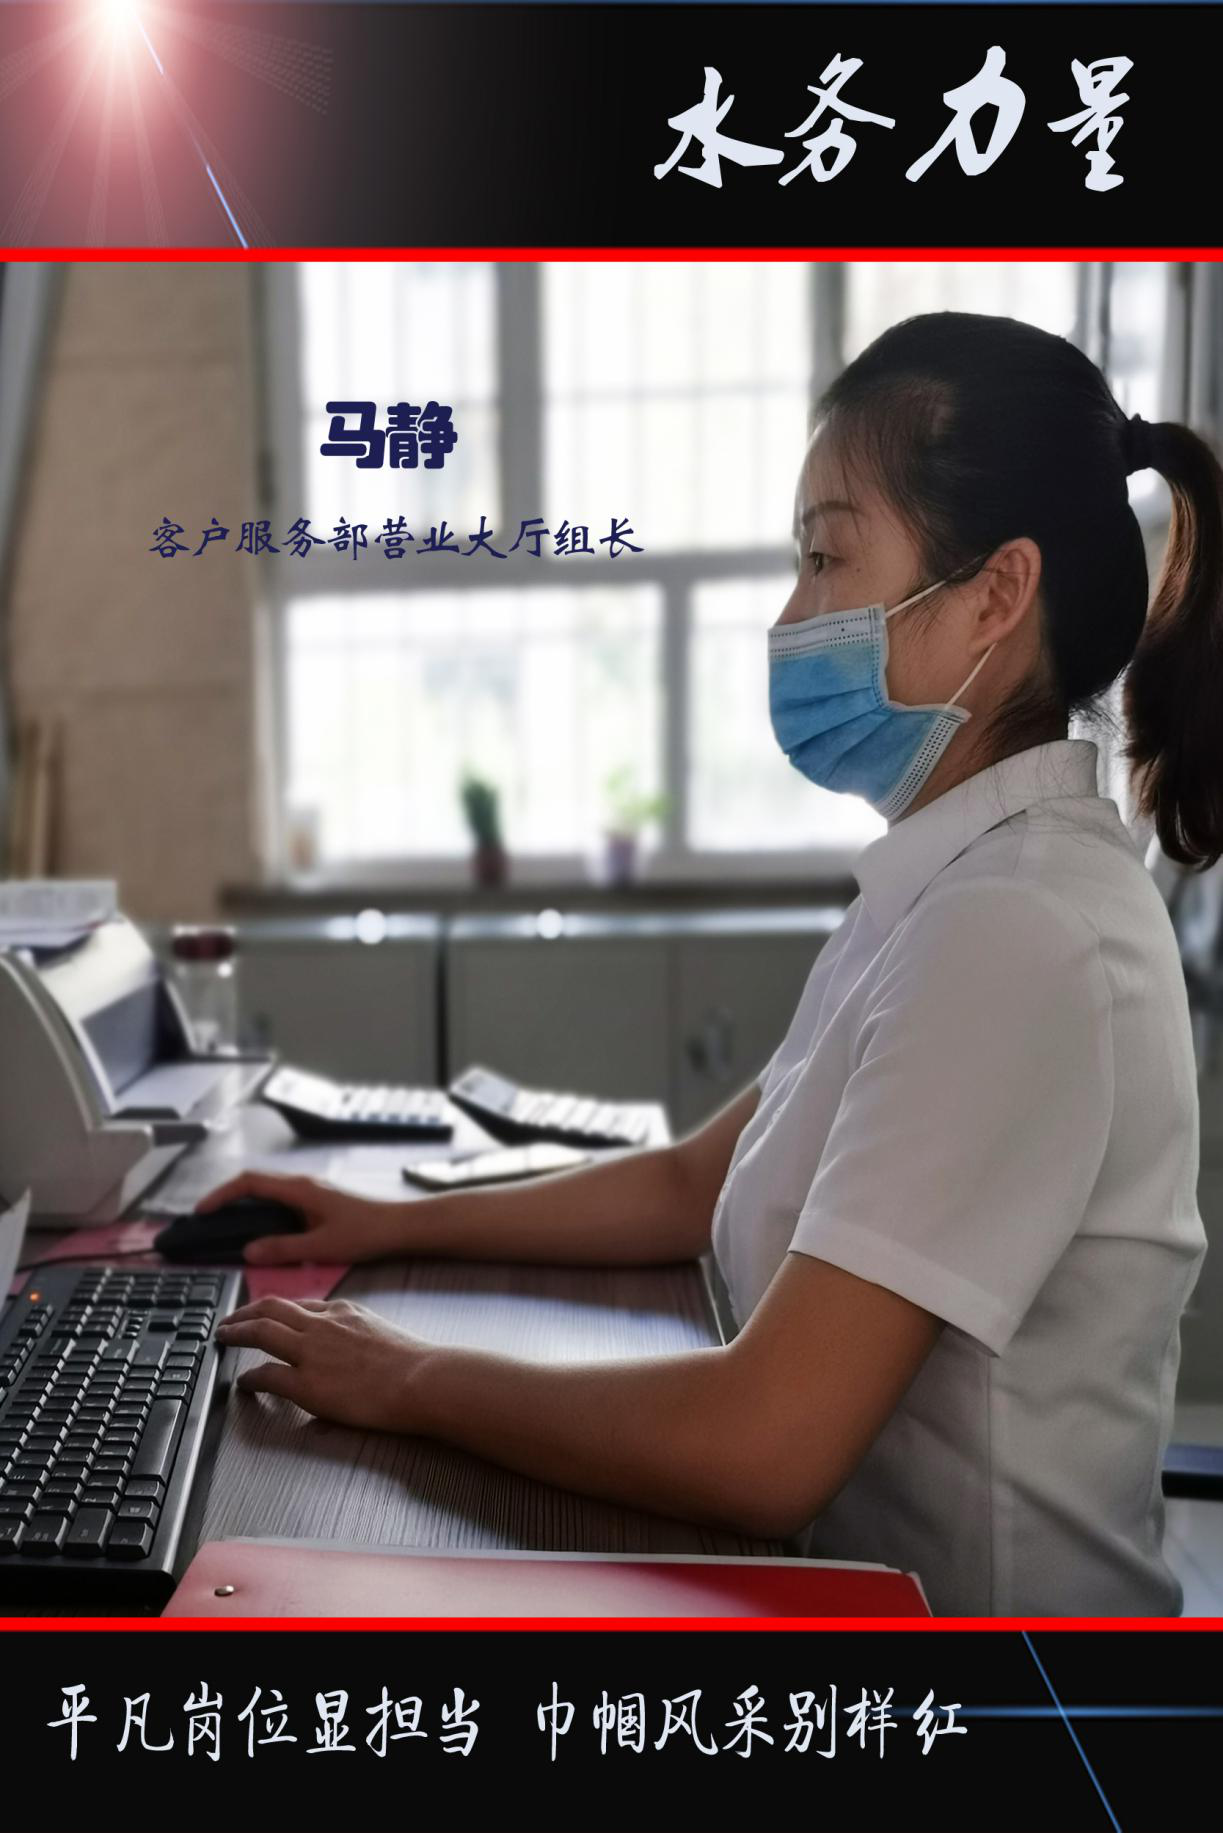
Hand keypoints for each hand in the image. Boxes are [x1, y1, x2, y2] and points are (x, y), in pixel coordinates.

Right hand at [195, 1170, 410, 1265]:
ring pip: (268, 1192)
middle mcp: (303, 1184)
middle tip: (206, 1219)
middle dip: (227, 1198)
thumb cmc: (366, 1233)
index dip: (221, 1194)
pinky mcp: (319, 1201)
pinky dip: (263, 1211)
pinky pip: (282, 1201)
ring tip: (226, 1225)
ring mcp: (311, 1191)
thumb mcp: (321, 1246)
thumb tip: (248, 1251)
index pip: (249, 1183)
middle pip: (255, 1183)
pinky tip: (261, 1231)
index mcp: (299, 1189)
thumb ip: (283, 1248)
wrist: (400, 1226)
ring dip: (245, 1204)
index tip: (201, 1211)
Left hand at [215, 1294, 431, 1431]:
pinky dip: (251, 1378)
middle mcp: (323, 1324)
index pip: (299, 1305)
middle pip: (271, 1308)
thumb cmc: (414, 1363)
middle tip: (229, 1321)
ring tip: (224, 1338)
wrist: (423, 1380)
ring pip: (261, 1331)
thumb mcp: (381, 1332)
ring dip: (237, 1333)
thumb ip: (357, 1333)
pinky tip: (245, 1384)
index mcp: (343, 1311)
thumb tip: (349, 1349)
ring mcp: (313, 1351)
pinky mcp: (308, 1383)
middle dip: (245, 1312)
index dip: (275, 1309)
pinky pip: (267, 1374)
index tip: (266, 1314)